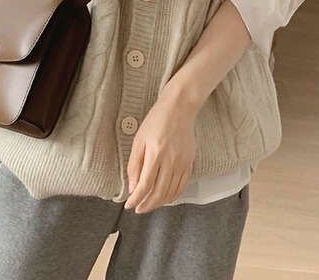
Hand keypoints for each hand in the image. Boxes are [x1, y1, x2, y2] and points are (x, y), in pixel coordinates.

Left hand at [124, 87, 197, 212]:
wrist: (180, 108)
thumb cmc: (156, 120)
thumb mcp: (139, 139)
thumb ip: (135, 164)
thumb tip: (133, 187)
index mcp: (155, 154)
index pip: (145, 185)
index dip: (136, 199)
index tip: (128, 205)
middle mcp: (170, 161)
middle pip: (158, 192)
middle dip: (146, 205)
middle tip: (138, 209)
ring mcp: (182, 163)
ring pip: (171, 192)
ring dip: (159, 203)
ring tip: (149, 205)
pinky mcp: (190, 162)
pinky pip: (182, 185)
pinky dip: (173, 195)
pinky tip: (165, 198)